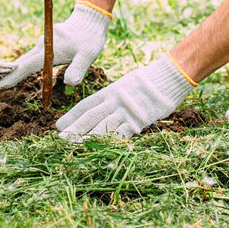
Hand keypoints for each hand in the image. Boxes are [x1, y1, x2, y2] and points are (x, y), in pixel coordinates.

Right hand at [0, 3, 110, 92]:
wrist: (88, 19)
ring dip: (12, 72)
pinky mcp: (44, 45)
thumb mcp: (88, 55)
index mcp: (48, 50)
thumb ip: (78, 69)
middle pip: (20, 64)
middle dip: (5, 77)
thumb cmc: (89, 39)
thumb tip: (69, 84)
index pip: (26, 67)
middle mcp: (40, 46)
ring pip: (24, 60)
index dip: (12, 78)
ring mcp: (41, 44)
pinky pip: (30, 57)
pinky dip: (21, 67)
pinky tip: (16, 73)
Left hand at [55, 56, 194, 139]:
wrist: (169, 76)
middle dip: (74, 130)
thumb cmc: (149, 79)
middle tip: (59, 140)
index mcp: (110, 91)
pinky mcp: (139, 120)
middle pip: (90, 117)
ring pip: (102, 127)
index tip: (59, 126)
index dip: (71, 116)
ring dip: (87, 139)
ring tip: (74, 148)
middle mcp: (114, 101)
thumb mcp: (126, 84)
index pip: (86, 105)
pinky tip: (100, 151)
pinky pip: (122, 134)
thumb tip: (104, 105)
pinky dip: (110, 142)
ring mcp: (126, 111)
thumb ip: (114, 96)